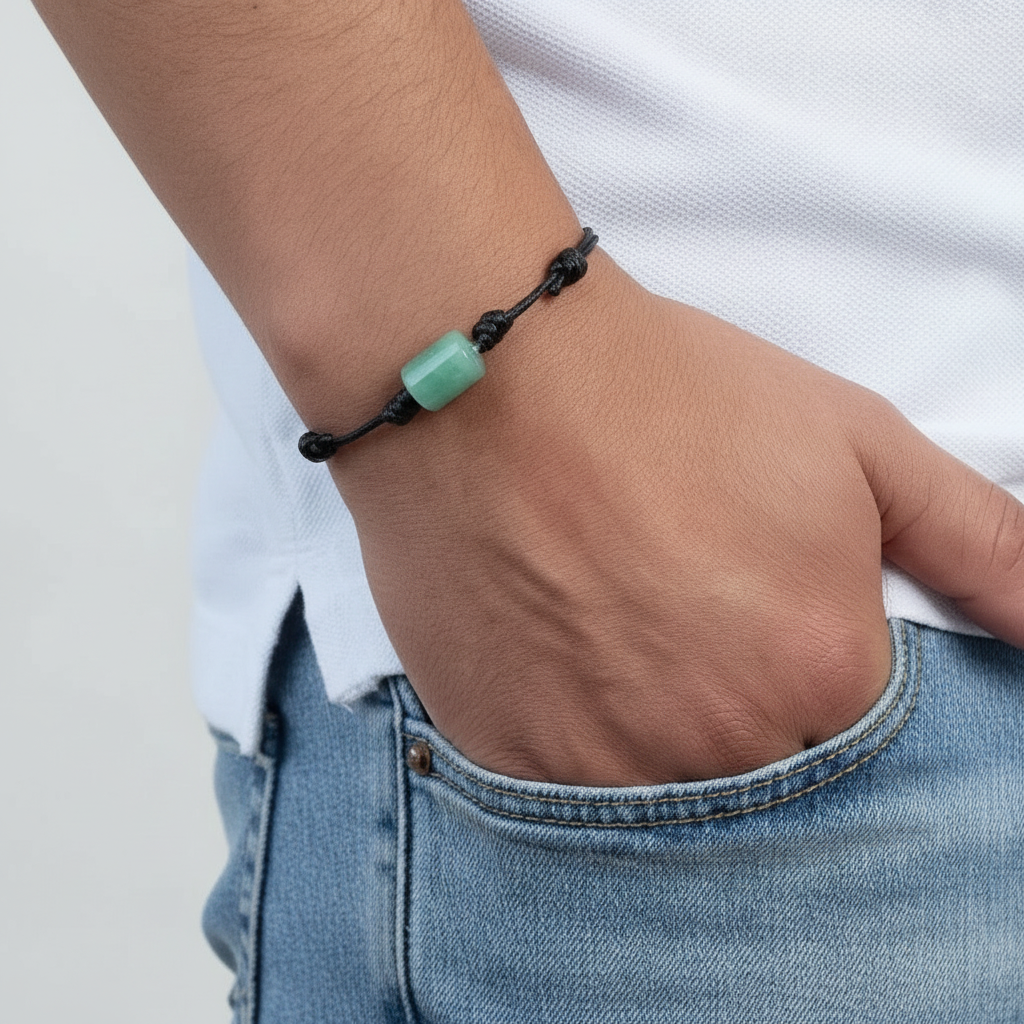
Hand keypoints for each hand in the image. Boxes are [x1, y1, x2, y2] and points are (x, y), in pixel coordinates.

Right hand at [334, 253, 1023, 786]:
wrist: (492, 379)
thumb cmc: (671, 397)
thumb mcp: (854, 444)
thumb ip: (982, 546)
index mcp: (821, 673)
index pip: (864, 743)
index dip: (815, 673)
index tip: (763, 619)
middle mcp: (719, 742)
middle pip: (765, 779)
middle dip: (744, 708)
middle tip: (685, 614)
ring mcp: (604, 764)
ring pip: (667, 799)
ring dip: (659, 732)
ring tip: (623, 632)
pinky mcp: (508, 757)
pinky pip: (567, 796)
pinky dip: (578, 739)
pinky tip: (565, 654)